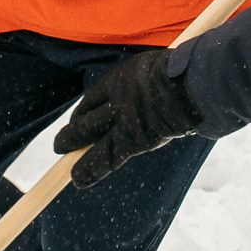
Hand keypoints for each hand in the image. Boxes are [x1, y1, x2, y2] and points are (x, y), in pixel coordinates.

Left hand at [54, 51, 203, 188]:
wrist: (189, 84)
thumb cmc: (184, 74)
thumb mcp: (162, 71)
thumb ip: (154, 83)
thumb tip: (166, 87)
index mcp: (123, 79)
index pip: (95, 98)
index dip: (84, 110)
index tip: (79, 118)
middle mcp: (117, 99)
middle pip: (87, 117)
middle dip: (73, 131)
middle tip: (60, 143)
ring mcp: (122, 120)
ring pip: (88, 134)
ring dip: (72, 144)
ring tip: (60, 152)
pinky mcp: (132, 139)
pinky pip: (106, 158)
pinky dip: (90, 169)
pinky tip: (78, 179)